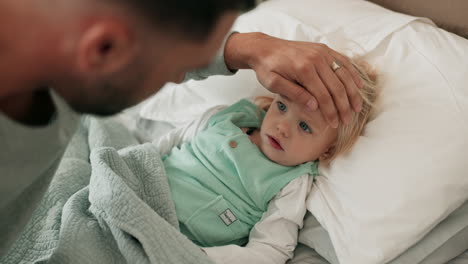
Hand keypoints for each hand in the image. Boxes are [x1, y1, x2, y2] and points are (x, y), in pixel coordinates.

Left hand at [224, 32, 363, 127]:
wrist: (264, 48)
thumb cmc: (266, 68)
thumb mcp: (273, 84)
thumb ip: (294, 94)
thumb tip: (314, 107)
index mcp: (303, 69)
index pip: (323, 96)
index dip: (330, 112)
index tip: (334, 124)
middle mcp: (316, 59)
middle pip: (337, 87)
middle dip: (344, 106)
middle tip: (347, 121)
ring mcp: (322, 52)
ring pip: (344, 74)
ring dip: (353, 93)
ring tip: (357, 108)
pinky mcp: (324, 49)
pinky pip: (343, 61)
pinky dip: (353, 74)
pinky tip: (359, 86)